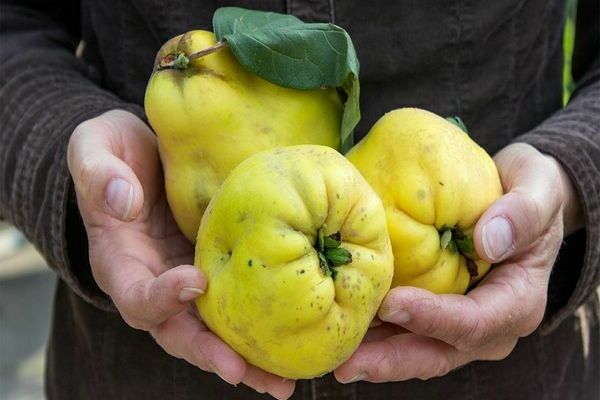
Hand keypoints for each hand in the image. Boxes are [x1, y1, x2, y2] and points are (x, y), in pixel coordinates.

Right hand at [67, 110, 293, 398]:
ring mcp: (185, 280)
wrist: (143, 154)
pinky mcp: (216, 271)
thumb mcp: (95, 145)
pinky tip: (294, 345)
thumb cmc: (113, 151)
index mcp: (120, 260)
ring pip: (211, 331)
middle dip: (209, 354)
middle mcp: (153, 281)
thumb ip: (100, 172)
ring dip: (243, 361)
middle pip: (177, 331)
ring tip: (281, 383)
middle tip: (243, 373)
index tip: (195, 283)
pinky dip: (260, 330)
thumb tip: (123, 202)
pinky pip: (235, 307)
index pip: (135, 292)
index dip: (161, 297)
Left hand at [334, 143, 582, 382]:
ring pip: (415, 350)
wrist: (521, 203)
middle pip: (437, 353)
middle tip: (347, 364)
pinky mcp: (436, 315)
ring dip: (374, 356)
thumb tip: (489, 241)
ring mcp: (460, 326)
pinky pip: (403, 332)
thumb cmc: (531, 193)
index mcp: (518, 302)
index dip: (433, 318)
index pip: (474, 322)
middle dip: (391, 360)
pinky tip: (341, 327)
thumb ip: (523, 212)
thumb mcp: (539, 189)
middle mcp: (489, 326)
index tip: (392, 304)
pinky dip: (374, 335)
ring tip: (333, 355)